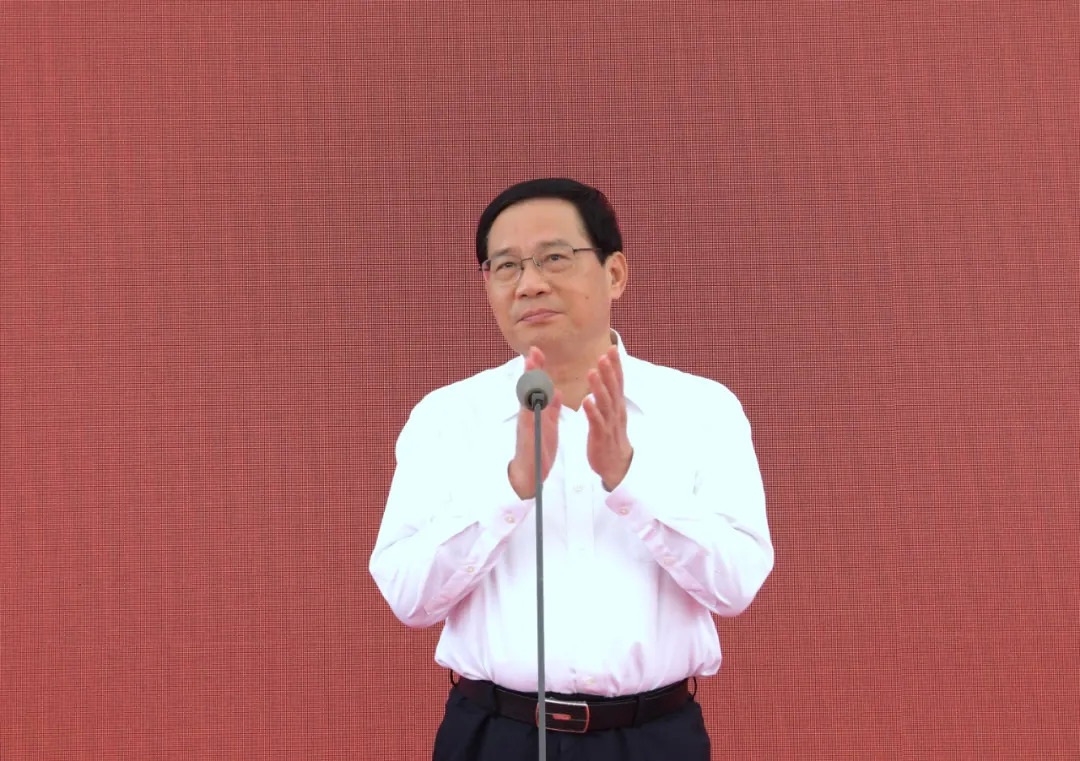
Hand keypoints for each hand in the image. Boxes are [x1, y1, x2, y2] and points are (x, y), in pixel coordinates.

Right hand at [508, 347, 562, 498]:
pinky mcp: (528, 434)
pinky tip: (537, 394)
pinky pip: (530, 417)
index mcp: (536, 410)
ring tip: (530, 364)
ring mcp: (527, 423)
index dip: (536, 368)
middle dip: (531, 368)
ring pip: (527, 398)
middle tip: (533, 350)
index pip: (536, 385)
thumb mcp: (548, 424)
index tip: (537, 351)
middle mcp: (528, 414)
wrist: (530, 473)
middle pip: (528, 387)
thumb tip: (555, 391)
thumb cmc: (539, 448)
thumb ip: (552, 408)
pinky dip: (532, 405)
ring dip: (529, 380)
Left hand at [584, 347, 632, 489]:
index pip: (617, 381)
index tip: (612, 348)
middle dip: (609, 371)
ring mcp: (609, 424)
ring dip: (599, 387)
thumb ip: (609, 394)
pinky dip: (592, 412)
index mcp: (617, 405)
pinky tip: (586, 402)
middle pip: (613, 389)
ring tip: (591, 372)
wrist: (617, 465)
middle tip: (604, 355)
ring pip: (605, 403)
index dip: (616, 365)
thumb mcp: (612, 413)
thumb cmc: (611, 436)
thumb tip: (606, 376)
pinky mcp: (601, 436)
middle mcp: (615, 412)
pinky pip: (596, 422)